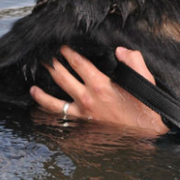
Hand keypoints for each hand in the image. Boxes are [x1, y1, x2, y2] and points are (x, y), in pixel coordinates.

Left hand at [30, 46, 169, 135]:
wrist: (147, 133)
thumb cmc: (145, 107)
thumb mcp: (145, 80)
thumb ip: (133, 61)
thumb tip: (120, 50)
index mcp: (100, 85)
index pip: (78, 63)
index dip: (67, 53)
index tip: (60, 46)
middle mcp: (87, 99)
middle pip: (61, 78)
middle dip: (51, 65)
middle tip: (43, 58)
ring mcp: (83, 115)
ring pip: (54, 103)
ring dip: (41, 95)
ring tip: (32, 88)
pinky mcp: (83, 127)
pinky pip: (61, 121)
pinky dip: (50, 118)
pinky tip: (42, 115)